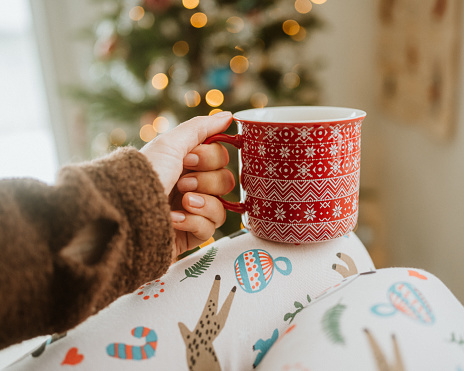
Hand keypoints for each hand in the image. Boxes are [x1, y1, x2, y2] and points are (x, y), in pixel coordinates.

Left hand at [140, 112, 234, 258]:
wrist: (125, 214)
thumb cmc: (144, 176)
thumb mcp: (170, 144)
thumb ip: (201, 128)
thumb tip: (228, 116)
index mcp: (186, 164)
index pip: (221, 158)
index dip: (210, 157)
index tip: (187, 159)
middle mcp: (191, 186)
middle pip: (225, 181)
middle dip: (206, 181)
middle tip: (182, 183)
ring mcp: (192, 212)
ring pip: (221, 206)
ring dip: (202, 203)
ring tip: (181, 203)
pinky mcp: (191, 235)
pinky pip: (211, 228)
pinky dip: (193, 222)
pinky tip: (173, 220)